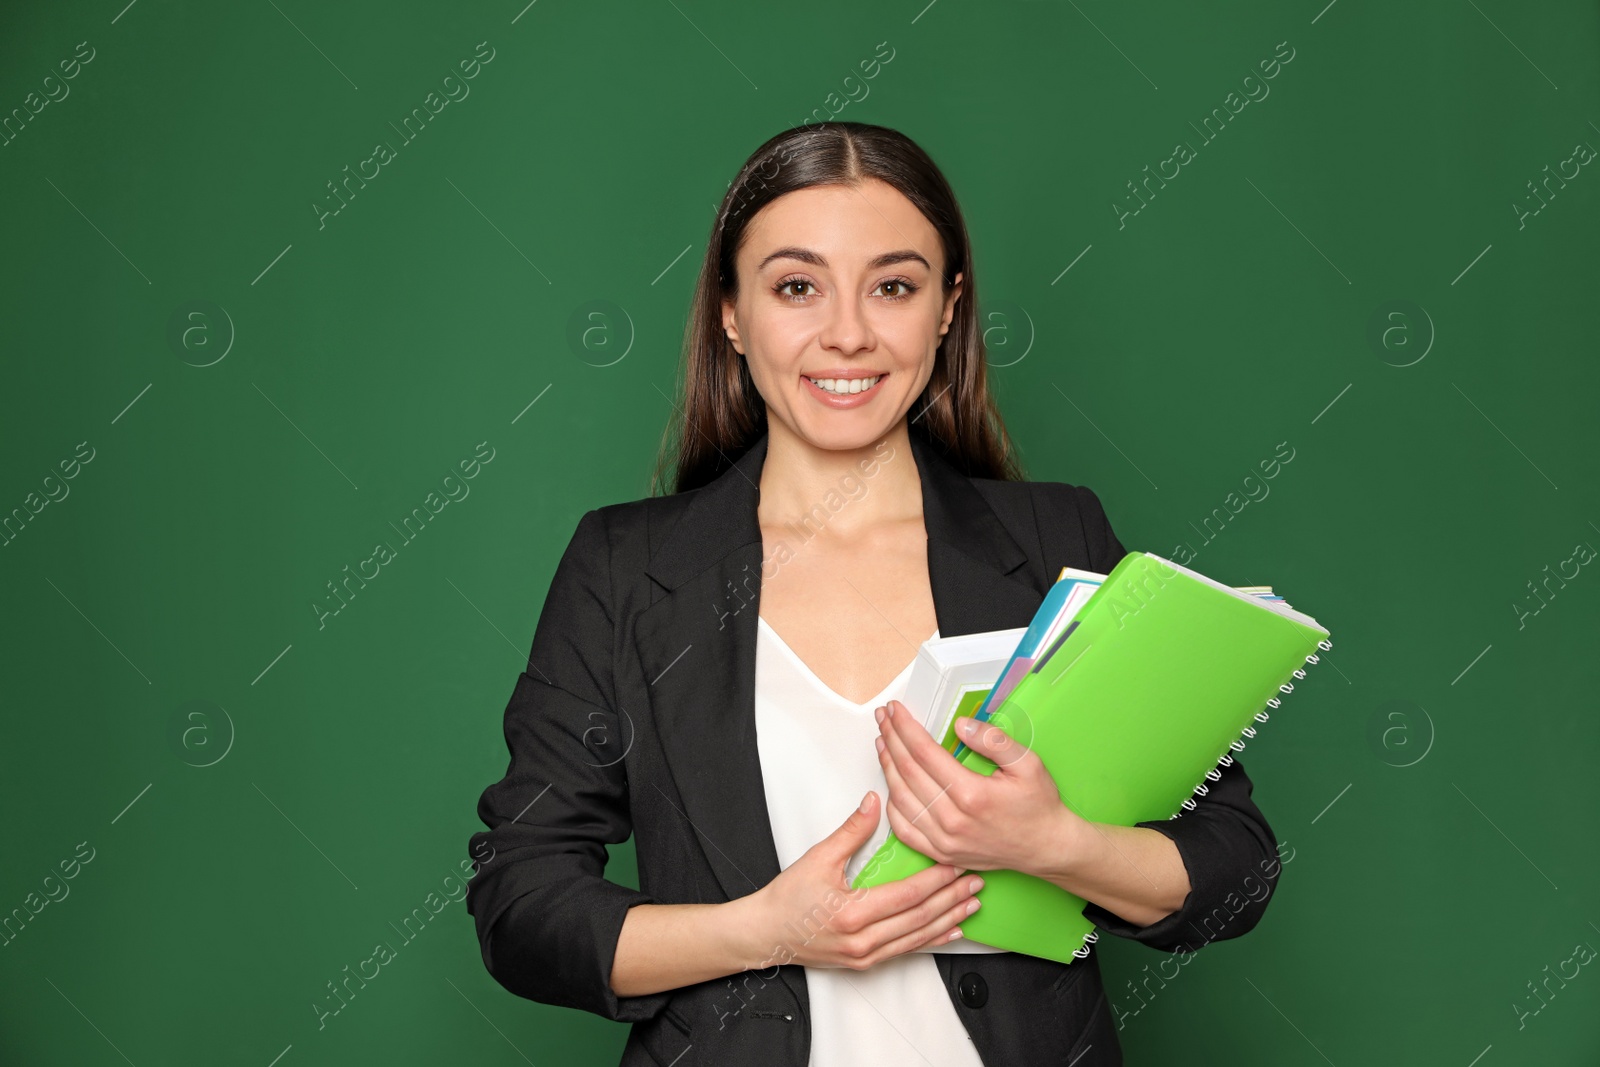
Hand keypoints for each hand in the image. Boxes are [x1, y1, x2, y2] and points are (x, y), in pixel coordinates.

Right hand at [743, 791, 985, 970]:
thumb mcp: (818, 858)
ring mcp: (866, 956)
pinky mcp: (866, 962)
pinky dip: (932, 940)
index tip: (956, 864)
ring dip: (948, 920)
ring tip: (972, 903)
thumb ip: (850, 831)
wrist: (766, 934)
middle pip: (919, 918)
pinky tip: (950, 931)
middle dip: (951, 899)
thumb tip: (873, 803)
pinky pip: (907, 951)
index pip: (907, 895)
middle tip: (976, 880)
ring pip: (918, 937)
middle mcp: (863, 940)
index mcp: (852, 913)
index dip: (936, 880)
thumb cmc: (788, 900)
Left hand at [874, 699, 1091, 874]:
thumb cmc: (1038, 806)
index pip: (924, 752)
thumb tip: (960, 725)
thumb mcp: (1028, 763)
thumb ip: (994, 741)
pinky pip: (904, 830)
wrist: (1047, 848)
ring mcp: (944, 840)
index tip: (896, 710)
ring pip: (900, 799)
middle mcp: (952, 820)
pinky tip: (891, 784)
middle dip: (891, 739)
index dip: (905, 727)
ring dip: (887, 767)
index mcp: (972, 794)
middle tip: (883, 718)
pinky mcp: (941, 853)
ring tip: (883, 742)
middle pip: (907, 772)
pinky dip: (891, 804)